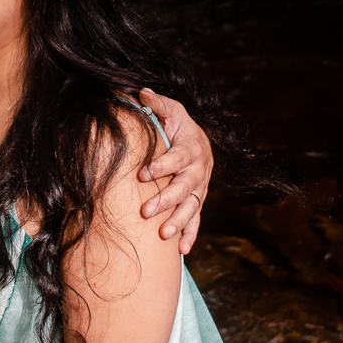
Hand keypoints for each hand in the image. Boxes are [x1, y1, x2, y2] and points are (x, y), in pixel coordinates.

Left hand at [137, 88, 212, 254]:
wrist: (201, 142)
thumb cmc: (179, 126)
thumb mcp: (171, 111)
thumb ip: (157, 104)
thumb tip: (142, 91)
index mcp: (191, 148)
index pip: (176, 158)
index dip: (160, 166)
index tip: (142, 174)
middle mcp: (198, 170)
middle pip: (183, 188)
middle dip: (165, 200)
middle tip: (146, 212)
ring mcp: (200, 188)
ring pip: (191, 207)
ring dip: (179, 221)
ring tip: (164, 235)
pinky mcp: (198, 201)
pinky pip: (197, 220)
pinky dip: (191, 235)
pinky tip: (182, 251)